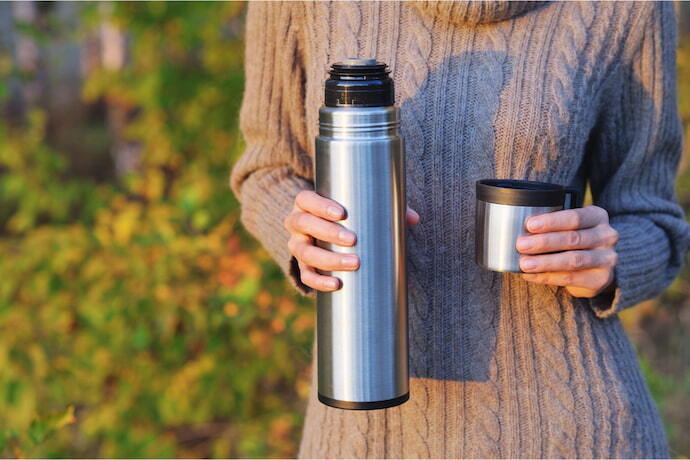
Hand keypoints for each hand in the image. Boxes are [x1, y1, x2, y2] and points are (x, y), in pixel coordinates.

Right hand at [284, 190, 419, 291]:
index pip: (306, 199)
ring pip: (304, 252)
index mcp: (307, 203)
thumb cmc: (345, 215)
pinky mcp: (301, 265)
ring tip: (354, 263)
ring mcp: (297, 244)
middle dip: (328, 232)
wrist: (322, 231)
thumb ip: (384, 208)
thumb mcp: (358, 206)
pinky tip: (336, 284)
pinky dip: (319, 281)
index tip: (342, 213)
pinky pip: (305, 275)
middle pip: (304, 224)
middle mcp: (297, 222)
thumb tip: (413, 218)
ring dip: (328, 259)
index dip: (320, 205)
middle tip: (353, 240)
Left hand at [516, 205, 618, 297]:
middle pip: (572, 239)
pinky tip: (530, 275)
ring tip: (524, 263)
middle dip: (544, 242)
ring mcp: (606, 259)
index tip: (529, 225)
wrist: (597, 265)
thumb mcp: (570, 225)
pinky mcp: (600, 279)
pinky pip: (570, 278)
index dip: (551, 222)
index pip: (575, 217)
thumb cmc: (575, 240)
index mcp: (597, 217)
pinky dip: (546, 277)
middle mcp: (606, 236)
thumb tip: (520, 229)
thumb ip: (552, 224)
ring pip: (572, 260)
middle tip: (521, 245)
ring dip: (545, 262)